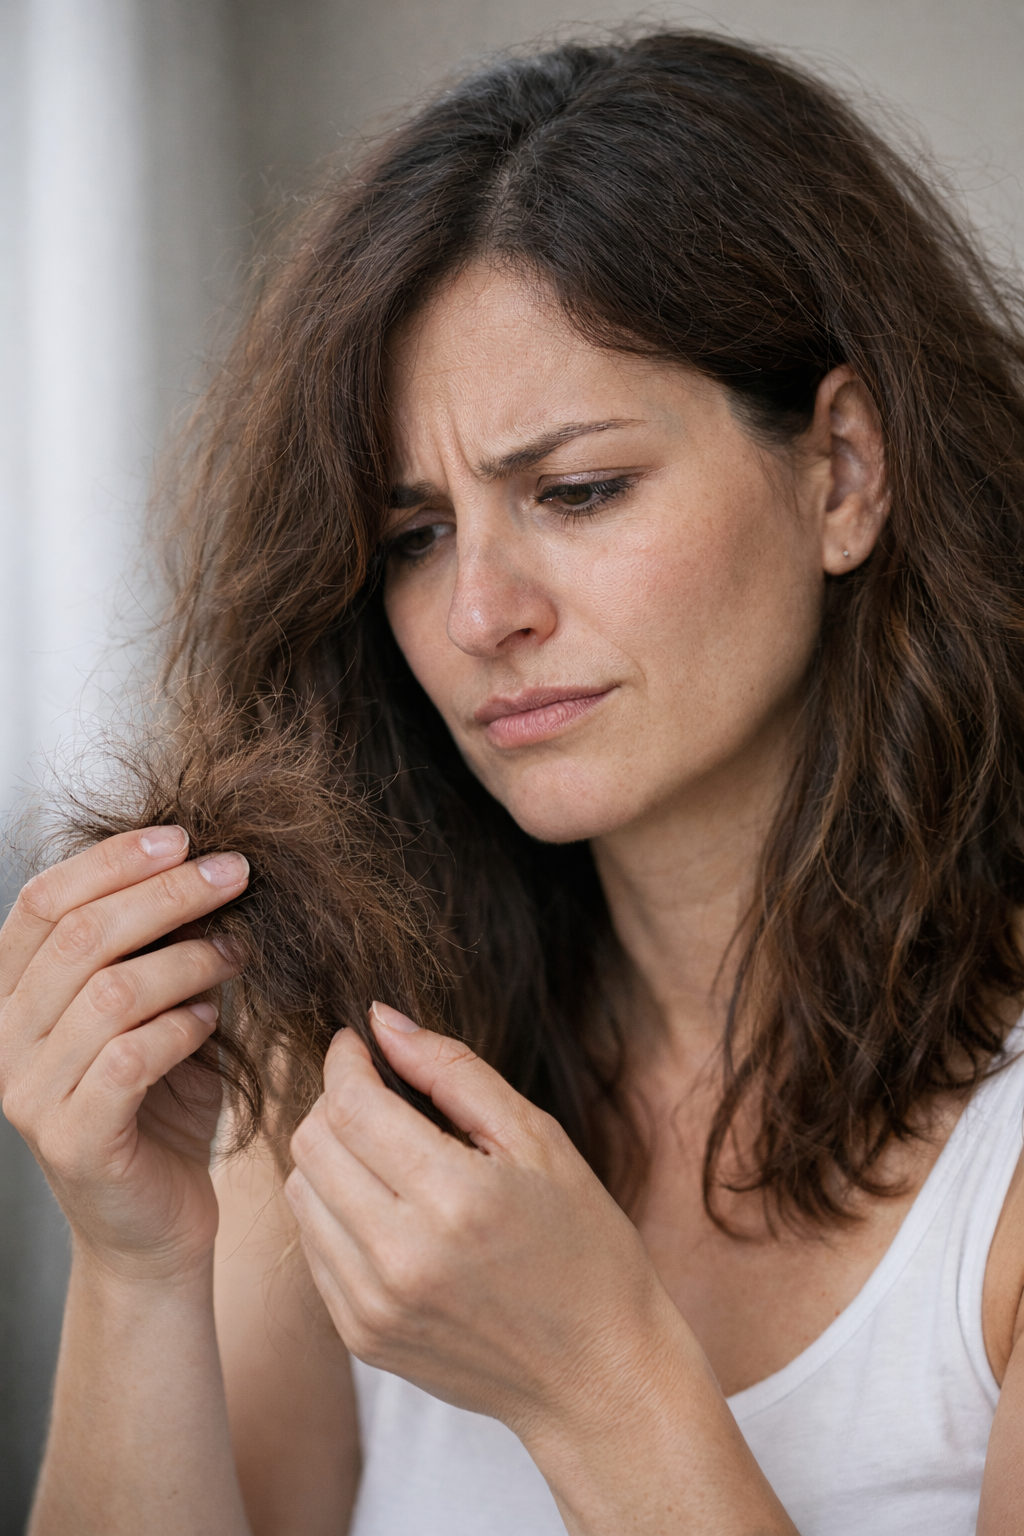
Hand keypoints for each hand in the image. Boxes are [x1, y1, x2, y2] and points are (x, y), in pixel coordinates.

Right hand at [0, 829, 247, 1282]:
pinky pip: (128, 1059)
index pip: (41, 901)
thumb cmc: (161, 1106)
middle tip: (235, 875)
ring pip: (108, 993)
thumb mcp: (154, 1009)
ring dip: (186, 960)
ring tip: (234, 953)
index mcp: (14, 996)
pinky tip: (211, 1020)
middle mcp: (5, 1041)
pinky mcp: (73, 1140)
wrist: (155, 1224)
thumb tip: (208, 868)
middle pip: (79, 936)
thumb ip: (156, 949)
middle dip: (166, 894)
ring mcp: (30, 1093)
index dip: (111, 860)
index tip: (183, 838)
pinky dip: (180, 1027)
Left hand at [285, 1003, 670, 1443]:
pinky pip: (314, 1246)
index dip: (346, 1060)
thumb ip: (454, 1070)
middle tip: (377, 1093)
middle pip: (313, 1143)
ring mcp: (373, 1305)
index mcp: (455, 1197)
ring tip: (385, 1151)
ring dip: (330, 1155)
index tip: (358, 1043)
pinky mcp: (361, 1337)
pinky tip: (387, 1205)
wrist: (597, 1375)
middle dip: (335, 1101)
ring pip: (300, 1193)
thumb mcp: (539, 1139)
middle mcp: (402, 1256)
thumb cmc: (583, 1246)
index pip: (352, 1105)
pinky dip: (336, 1209)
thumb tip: (382, 1020)